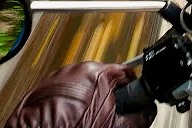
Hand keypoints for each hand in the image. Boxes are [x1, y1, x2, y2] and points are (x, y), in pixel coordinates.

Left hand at [6, 62, 154, 127]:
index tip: (130, 104)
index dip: (131, 91)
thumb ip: (139, 117)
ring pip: (83, 85)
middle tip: (104, 117)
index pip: (126, 74)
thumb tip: (147, 112)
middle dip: (107, 97)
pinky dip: (69, 102)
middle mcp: (78, 68)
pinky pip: (64, 91)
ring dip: (87, 99)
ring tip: (83, 120)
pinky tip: (68, 118)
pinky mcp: (44, 86)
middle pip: (104, 79)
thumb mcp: (115, 127)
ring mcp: (59, 76)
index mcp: (99, 73)